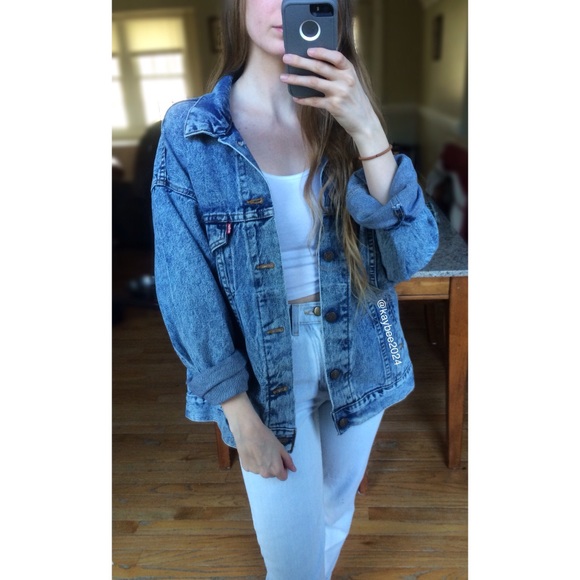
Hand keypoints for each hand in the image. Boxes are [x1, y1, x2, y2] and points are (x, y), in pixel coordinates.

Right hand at [221, 393, 295, 480]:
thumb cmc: (267, 438)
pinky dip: (254, 462)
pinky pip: (253, 467)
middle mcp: (265, 474)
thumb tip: (293, 469)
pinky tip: (252, 452)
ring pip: (262, 471)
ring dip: (262, 465)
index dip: (283, 468)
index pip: (283, 477)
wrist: (249, 431)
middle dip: (272, 466)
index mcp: (276, 470)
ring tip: (259, 451)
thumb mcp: (281, 448)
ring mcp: (254, 471)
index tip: (279, 460)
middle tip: (269, 453)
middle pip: (272, 474)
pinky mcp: (246, 467)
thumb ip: (288, 460)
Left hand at [281, 47, 397, 204]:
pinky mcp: (334, 106)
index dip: (322, 52)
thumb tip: (314, 64)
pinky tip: (295, 97)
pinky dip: (303, 99)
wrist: (364, 121)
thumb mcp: (351, 82)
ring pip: (313, 82)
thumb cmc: (355, 100)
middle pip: (319, 67)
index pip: (336, 56)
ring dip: (296, 79)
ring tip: (283, 78)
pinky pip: (314, 101)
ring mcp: (339, 93)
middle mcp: (345, 80)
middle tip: (286, 58)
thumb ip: (338, 73)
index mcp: (349, 70)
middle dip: (300, 61)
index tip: (308, 49)